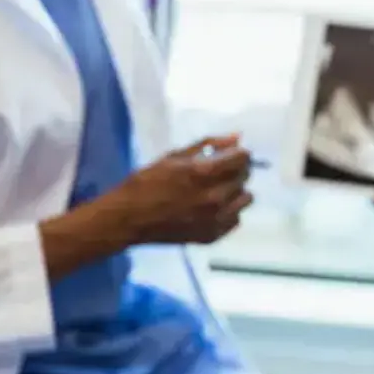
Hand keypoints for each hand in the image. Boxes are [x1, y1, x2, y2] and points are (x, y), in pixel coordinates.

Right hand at [103, 135, 253, 244]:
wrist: (129, 218)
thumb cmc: (147, 182)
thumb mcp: (174, 156)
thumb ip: (209, 145)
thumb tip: (237, 137)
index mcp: (204, 173)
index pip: (242, 159)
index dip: (238, 154)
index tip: (230, 155)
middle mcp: (215, 197)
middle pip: (244, 178)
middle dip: (235, 170)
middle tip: (219, 172)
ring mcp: (215, 219)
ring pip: (245, 199)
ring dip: (235, 191)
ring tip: (216, 190)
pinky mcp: (212, 235)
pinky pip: (235, 219)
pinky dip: (228, 212)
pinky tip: (211, 208)